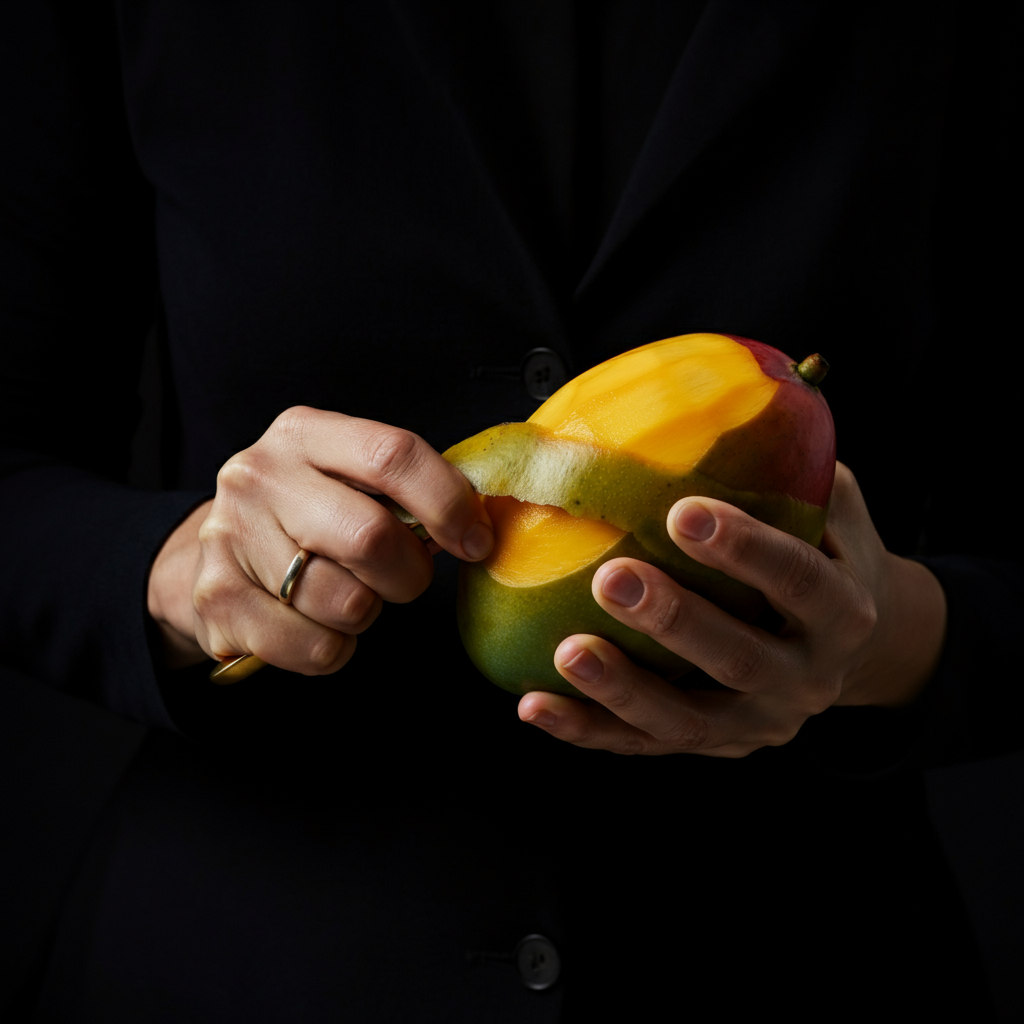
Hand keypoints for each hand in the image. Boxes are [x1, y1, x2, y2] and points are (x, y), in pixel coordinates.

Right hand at [147, 407, 491, 671]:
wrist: (212, 551)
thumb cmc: (306, 514)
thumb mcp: (346, 478)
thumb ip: (406, 490)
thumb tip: (478, 526)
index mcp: (304, 434)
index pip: (392, 456)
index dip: (448, 503)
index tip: (476, 540)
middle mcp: (260, 476)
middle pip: (371, 537)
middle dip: (409, 573)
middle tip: (404, 577)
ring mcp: (231, 537)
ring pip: (346, 602)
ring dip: (367, 613)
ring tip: (346, 593)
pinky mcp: (217, 599)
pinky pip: (315, 647)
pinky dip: (334, 649)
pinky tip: (317, 624)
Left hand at [517, 463, 946, 756]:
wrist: (854, 649)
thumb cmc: (826, 557)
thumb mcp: (835, 512)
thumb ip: (794, 469)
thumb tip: (739, 393)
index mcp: (841, 613)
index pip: (799, 581)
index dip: (747, 550)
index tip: (685, 512)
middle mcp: (805, 679)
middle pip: (738, 658)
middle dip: (675, 619)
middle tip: (611, 578)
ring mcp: (755, 723)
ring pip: (686, 719)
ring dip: (623, 689)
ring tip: (567, 653)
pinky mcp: (710, 746)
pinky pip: (644, 745)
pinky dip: (588, 730)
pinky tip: (534, 706)